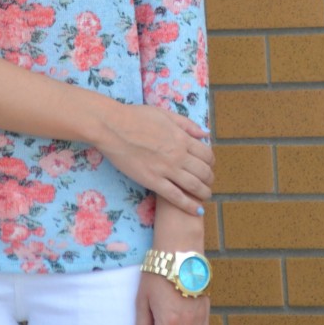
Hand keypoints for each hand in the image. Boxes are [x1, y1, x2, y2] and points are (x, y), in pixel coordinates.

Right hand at [97, 103, 213, 214]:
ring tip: (205, 195)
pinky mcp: (153, 181)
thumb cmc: (136, 116)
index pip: (207, 154)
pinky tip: (197, 210)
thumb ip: (186, 124)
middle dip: (209, 178)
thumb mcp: (164, 114)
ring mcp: (166, 169)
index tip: (208, 165)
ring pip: (194, 186)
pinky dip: (189, 205)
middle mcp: (178, 155)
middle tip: (208, 182)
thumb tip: (205, 134)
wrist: (112, 126)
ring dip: (204, 192)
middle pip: (204, 172)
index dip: (211, 162)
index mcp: (181, 138)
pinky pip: (176, 197)